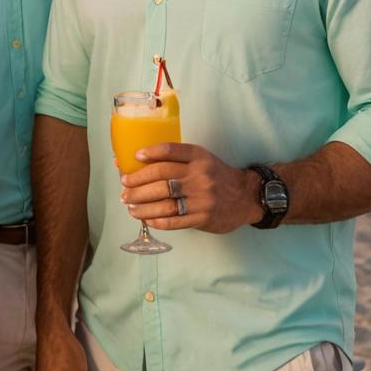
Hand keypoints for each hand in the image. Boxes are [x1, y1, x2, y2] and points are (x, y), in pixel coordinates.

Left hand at [119, 143, 259, 233]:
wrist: (245, 197)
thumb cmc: (215, 176)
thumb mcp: (201, 160)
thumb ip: (177, 159)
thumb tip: (139, 159)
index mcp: (198, 157)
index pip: (170, 150)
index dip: (150, 153)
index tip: (135, 157)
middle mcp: (199, 175)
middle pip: (161, 178)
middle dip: (138, 183)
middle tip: (124, 188)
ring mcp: (201, 198)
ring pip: (164, 201)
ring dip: (142, 205)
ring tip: (130, 206)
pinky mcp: (203, 217)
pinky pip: (174, 220)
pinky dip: (157, 220)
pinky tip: (146, 218)